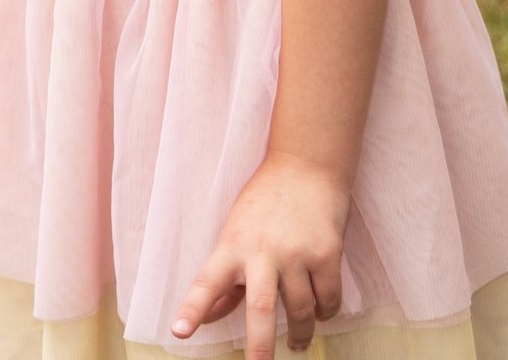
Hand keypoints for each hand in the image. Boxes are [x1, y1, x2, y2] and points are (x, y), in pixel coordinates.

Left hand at [170, 153, 349, 357]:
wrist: (306, 166)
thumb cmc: (264, 202)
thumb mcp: (235, 231)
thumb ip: (228, 276)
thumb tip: (216, 316)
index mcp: (232, 245)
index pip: (206, 282)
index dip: (192, 309)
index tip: (178, 332)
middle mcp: (262, 251)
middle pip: (261, 309)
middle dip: (260, 347)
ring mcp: (297, 253)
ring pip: (300, 311)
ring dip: (301, 334)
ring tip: (298, 343)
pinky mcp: (327, 254)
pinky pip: (328, 300)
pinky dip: (325, 313)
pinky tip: (320, 314)